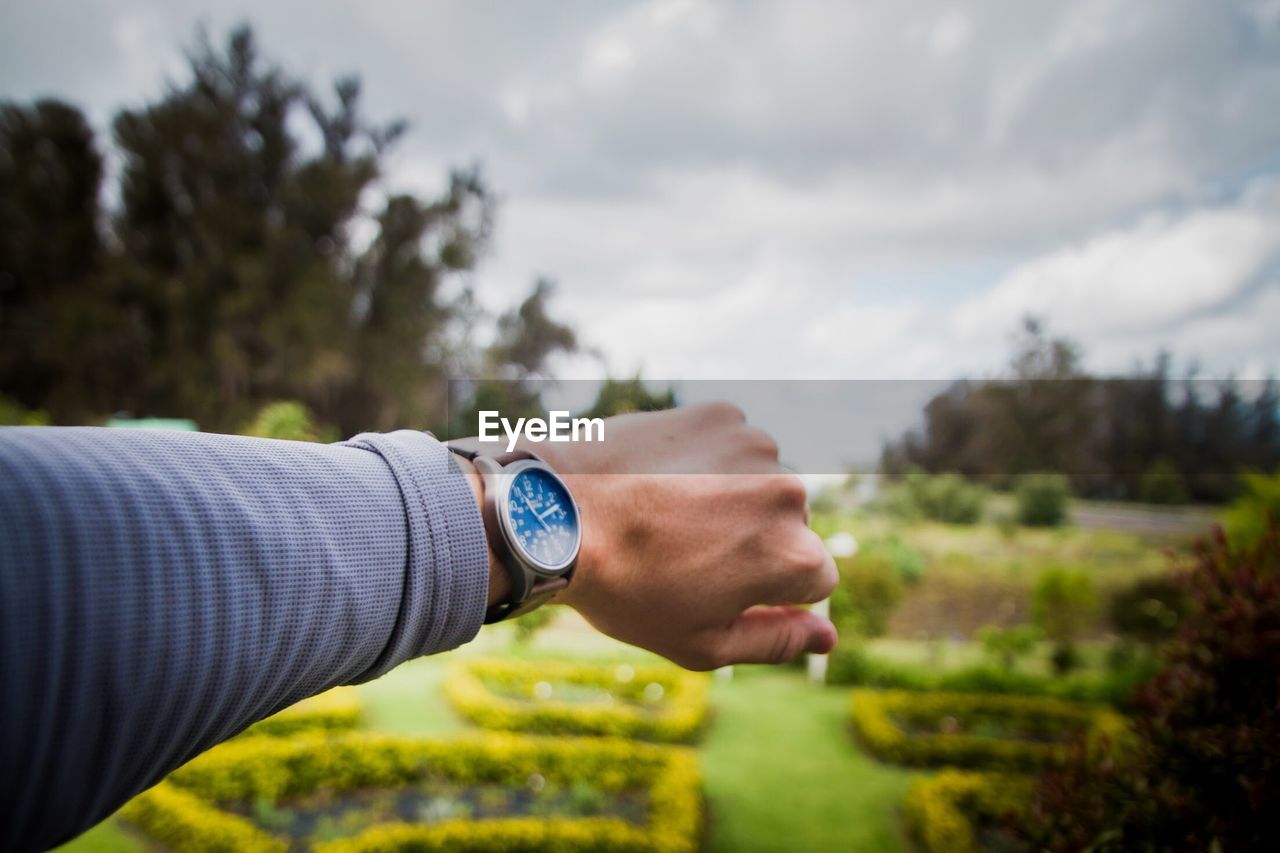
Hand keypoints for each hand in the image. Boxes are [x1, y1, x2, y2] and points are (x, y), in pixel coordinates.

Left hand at [532, 402, 837, 669]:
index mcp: (795, 556)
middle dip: (752, 542)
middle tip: (682, 553)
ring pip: (761, 482)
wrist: (556, 512)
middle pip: (790, 528)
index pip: (815, 580)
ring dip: (732, 497)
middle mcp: (791, 493)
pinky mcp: (721, 414)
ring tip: (667, 514)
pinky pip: (732, 445)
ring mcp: (755, 446)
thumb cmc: (626, 588)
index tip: (715, 586)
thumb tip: (828, 637)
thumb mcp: (702, 642)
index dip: (767, 591)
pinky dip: (708, 460)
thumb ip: (776, 641)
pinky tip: (661, 478)